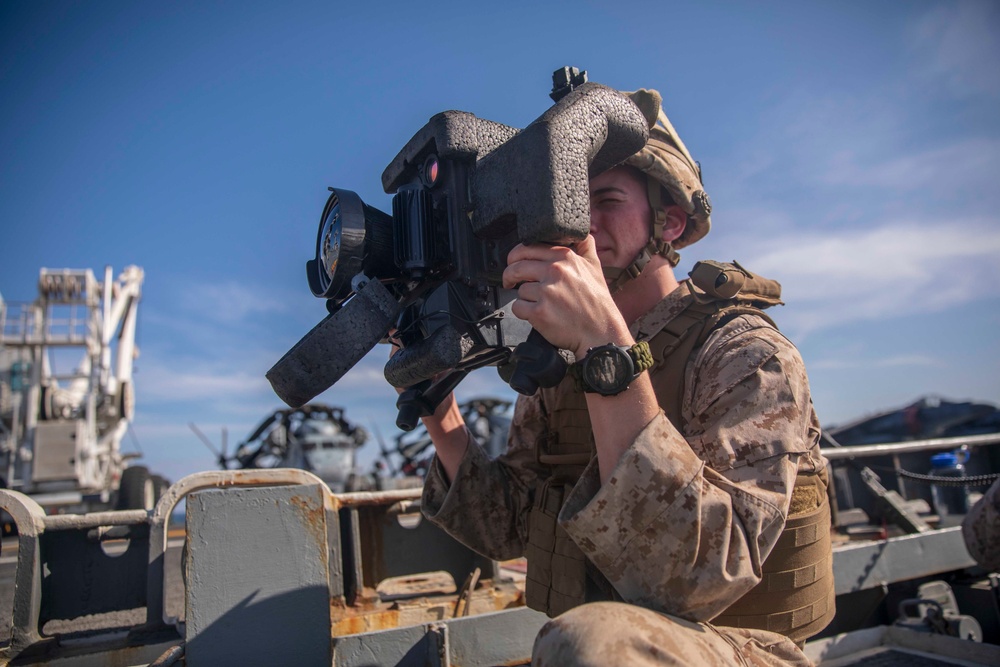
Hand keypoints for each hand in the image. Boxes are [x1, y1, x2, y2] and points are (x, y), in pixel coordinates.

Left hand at [502, 235, 630, 357]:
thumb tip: (580, 232)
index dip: (515, 256)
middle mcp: (555, 271)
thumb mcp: (595, 266)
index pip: (527, 248)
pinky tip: (536, 314)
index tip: (514, 263)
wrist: (601, 332)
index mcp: (565, 257)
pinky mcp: (540, 312)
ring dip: (524, 298)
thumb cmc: (597, 303)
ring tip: (539, 303)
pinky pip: (518, 307)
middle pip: (516, 267)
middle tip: (510, 282)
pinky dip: (523, 312)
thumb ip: (585, 245)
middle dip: (509, 275)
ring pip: (519, 290)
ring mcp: (547, 292)